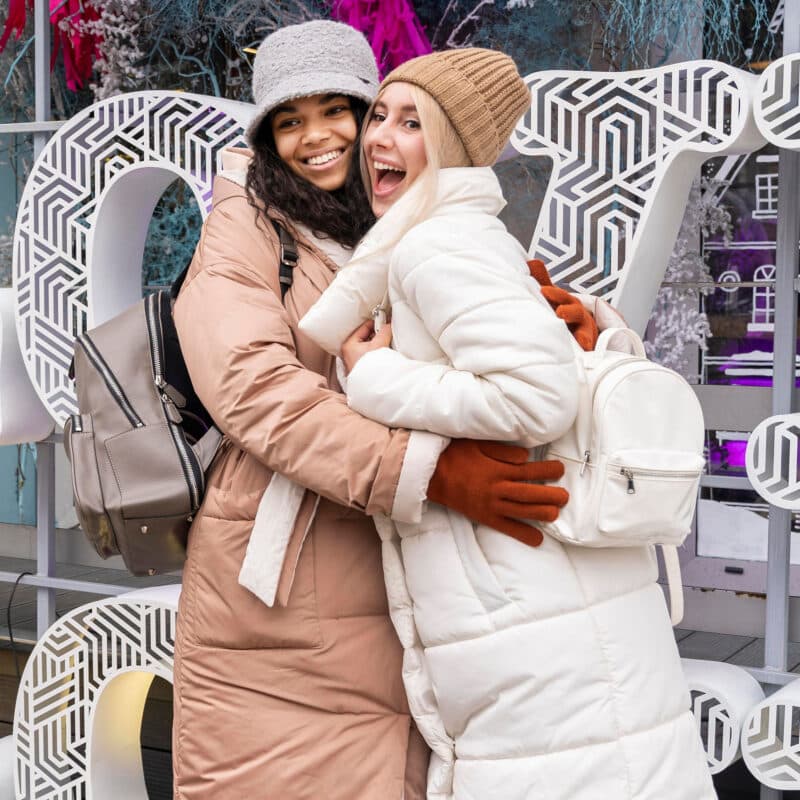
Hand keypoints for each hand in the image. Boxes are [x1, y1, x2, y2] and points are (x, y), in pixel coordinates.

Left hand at [341, 319, 391, 373]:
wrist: (372, 387)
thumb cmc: (371, 367)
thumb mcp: (379, 345)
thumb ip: (384, 331)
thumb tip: (388, 324)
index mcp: (349, 344)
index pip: (364, 327)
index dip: (376, 323)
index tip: (386, 321)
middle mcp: (348, 351)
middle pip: (366, 336)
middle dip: (377, 334)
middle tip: (388, 333)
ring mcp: (354, 360)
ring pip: (368, 345)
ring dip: (378, 343)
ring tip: (387, 343)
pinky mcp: (360, 367)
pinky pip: (369, 354)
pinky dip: (376, 351)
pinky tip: (384, 353)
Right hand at [426, 439, 567, 546]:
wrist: (430, 475)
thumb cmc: (454, 455)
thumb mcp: (476, 443)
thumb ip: (502, 450)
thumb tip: (526, 456)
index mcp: (497, 469)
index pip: (528, 470)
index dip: (546, 471)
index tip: (560, 469)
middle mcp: (497, 489)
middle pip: (530, 493)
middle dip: (550, 495)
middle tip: (565, 496)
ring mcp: (491, 505)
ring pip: (522, 511)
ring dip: (542, 513)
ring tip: (556, 513)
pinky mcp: (484, 517)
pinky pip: (506, 527)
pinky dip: (522, 534)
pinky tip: (537, 539)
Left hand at [528, 259, 598, 351]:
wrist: (573, 336)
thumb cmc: (560, 315)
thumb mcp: (551, 299)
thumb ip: (543, 281)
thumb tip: (531, 263)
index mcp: (568, 304)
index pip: (562, 297)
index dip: (554, 294)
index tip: (543, 291)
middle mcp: (577, 317)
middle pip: (577, 312)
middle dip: (569, 311)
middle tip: (560, 312)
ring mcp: (584, 333)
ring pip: (586, 331)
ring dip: (584, 334)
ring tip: (581, 340)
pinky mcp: (586, 348)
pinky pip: (589, 349)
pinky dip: (588, 351)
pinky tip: (586, 353)